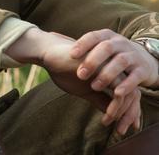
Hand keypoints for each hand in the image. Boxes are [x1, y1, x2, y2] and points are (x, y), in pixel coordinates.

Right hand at [7, 28, 141, 134]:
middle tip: (120, 129)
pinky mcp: (105, 68)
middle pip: (134, 94)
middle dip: (129, 114)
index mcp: (110, 72)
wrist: (49, 54)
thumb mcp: (84, 89)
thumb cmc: (63, 69)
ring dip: (121, 112)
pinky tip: (105, 114)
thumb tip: (111, 114)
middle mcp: (114, 68)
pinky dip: (115, 106)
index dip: (129, 111)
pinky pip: (118, 91)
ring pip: (128, 93)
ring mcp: (110, 67)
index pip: (130, 93)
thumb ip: (100, 99)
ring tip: (108, 121)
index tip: (121, 126)